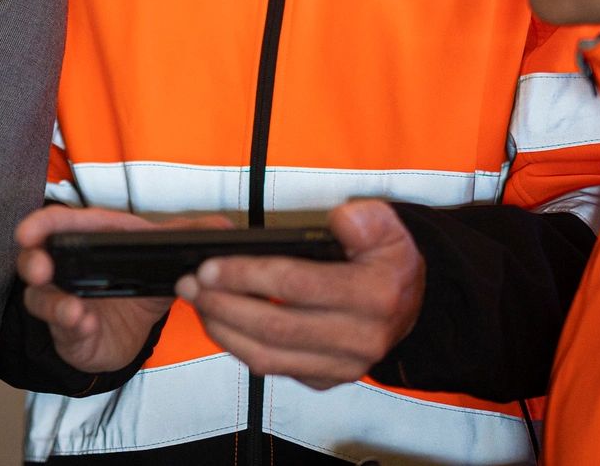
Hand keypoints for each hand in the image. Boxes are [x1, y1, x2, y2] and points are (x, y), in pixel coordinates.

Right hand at [15, 205, 234, 374]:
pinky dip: (72, 326)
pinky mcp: (66, 330)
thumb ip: (186, 240)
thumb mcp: (161, 261)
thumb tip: (222, 227)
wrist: (131, 334)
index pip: (61, 225)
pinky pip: (62, 328)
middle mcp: (65, 267)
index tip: (29, 230)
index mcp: (87, 241)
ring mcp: (62, 299)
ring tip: (73, 311)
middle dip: (34, 260)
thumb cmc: (137, 285)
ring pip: (41, 298)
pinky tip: (85, 326)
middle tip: (40, 267)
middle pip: (37, 257)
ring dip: (54, 303)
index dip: (43, 224)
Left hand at [175, 199, 423, 392]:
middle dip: (222, 304)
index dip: (246, 275)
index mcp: (374, 296)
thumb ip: (365, 218)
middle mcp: (361, 339)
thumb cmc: (387, 260)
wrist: (410, 303)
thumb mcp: (388, 226)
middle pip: (274, 326)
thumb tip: (339, 220)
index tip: (208, 266)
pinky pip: (275, 370)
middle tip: (189, 284)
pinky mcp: (328, 380)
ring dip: (224, 330)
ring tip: (197, 303)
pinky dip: (240, 348)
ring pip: (269, 357)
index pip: (295, 285)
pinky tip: (221, 323)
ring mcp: (344, 367)